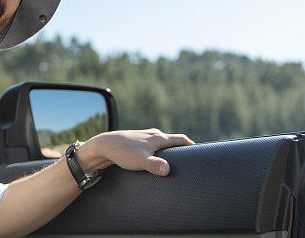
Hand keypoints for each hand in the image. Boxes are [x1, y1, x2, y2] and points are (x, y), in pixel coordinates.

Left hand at [77, 128, 194, 176]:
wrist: (103, 145)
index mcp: (158, 138)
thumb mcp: (140, 161)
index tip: (201, 153)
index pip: (181, 139)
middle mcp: (154, 135)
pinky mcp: (138, 142)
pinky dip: (160, 152)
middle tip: (190, 160)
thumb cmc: (121, 152)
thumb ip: (154, 166)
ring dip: (170, 151)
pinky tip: (156, 161)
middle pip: (174, 141)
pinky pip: (154, 146)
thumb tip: (168, 170)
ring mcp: (146, 137)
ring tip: (175, 162)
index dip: (192, 146)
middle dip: (182, 150)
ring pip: (163, 143)